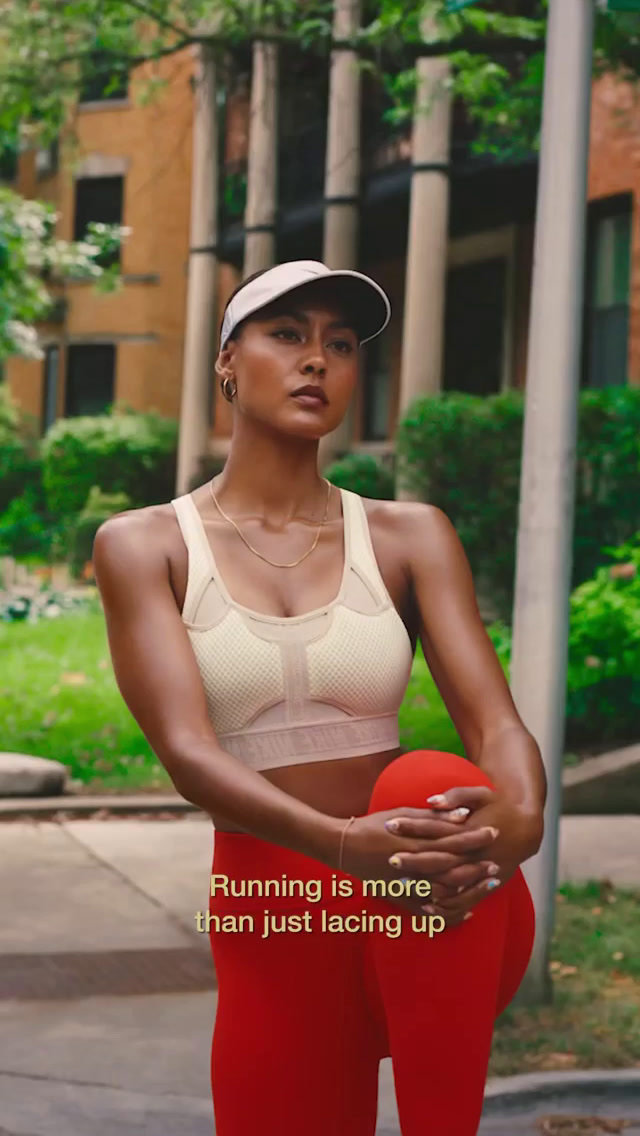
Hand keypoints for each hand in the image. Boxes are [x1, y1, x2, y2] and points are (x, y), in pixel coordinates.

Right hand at [339, 806, 499, 918]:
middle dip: (477, 864)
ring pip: (445, 890)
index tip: (493, 833)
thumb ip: (432, 817)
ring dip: (469, 888)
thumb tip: (462, 815)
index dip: (474, 837)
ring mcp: (407, 883)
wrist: (344, 846)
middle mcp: (414, 863)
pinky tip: (467, 911)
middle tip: (496, 863)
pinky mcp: (401, 897)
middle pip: (453, 866)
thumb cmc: (374, 825)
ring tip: (488, 884)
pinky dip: (449, 911)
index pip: (452, 839)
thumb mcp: (402, 814)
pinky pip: (429, 910)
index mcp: (415, 840)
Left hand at [386, 786, 541, 925]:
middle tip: (389, 859)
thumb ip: (456, 796)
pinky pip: (464, 899)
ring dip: (425, 885)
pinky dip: (445, 905)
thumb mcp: (482, 794)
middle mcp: (475, 853)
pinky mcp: (486, 885)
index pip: (435, 828)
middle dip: (413, 860)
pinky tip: (425, 906)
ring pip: (449, 883)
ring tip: (399, 884)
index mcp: (470, 829)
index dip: (411, 827)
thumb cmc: (500, 806)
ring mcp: (481, 872)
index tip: (389, 824)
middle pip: (439, 859)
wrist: (527, 829)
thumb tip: (431, 802)